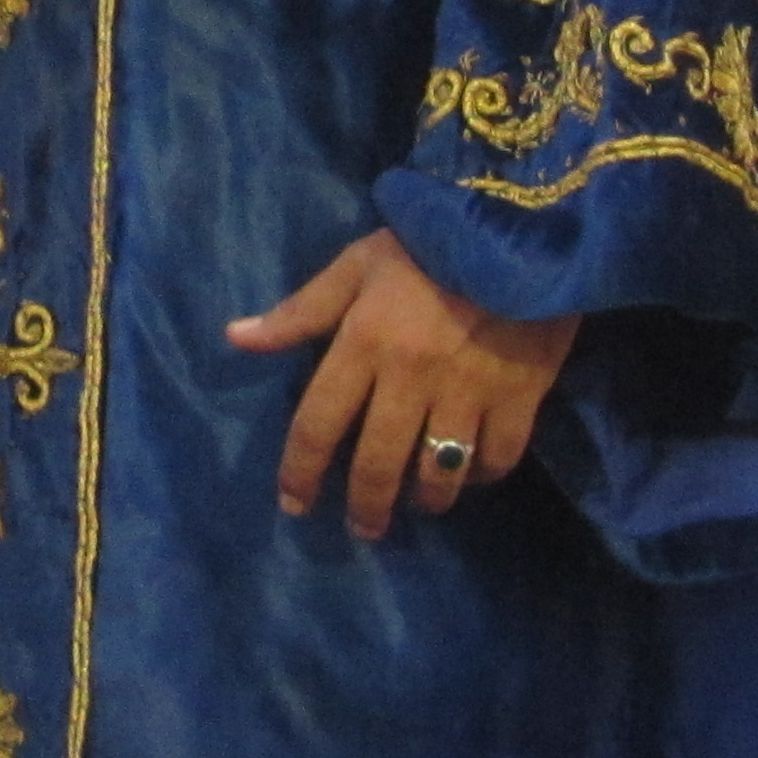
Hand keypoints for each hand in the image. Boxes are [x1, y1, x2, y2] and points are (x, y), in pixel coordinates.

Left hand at [228, 227, 576, 539]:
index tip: (294, 505)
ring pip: (440, 471)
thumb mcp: (352, 268)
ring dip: (425, 499)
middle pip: (378, 462)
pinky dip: (483, 475)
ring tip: (416, 506)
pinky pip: (498, 457)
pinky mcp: (520, 396)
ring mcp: (468, 392)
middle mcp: (410, 377)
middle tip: (363, 528)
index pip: (318, 423)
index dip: (300, 471)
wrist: (515, 228)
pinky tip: (471, 474)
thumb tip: (236, 337)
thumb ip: (298, 312)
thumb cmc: (421, 247)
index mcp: (362, 344)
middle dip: (366, 505)